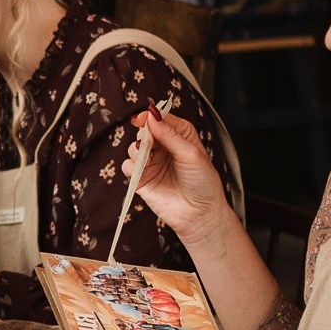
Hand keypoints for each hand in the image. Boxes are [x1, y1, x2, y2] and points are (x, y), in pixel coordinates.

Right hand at [126, 109, 236, 249]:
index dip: (150, 117)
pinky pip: (127, 166)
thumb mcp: (190, 154)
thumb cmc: (203, 183)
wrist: (200, 214)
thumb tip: (151, 115)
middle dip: (144, 135)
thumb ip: (170, 134)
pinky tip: (140, 171)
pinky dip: (130, 166)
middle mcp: (164, 147)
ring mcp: (152, 163)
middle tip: (148, 143)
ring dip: (136, 150)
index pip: (161, 119)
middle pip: (145, 132)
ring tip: (146, 159)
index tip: (142, 119)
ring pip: (133, 148)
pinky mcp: (141, 179)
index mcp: (180, 135)